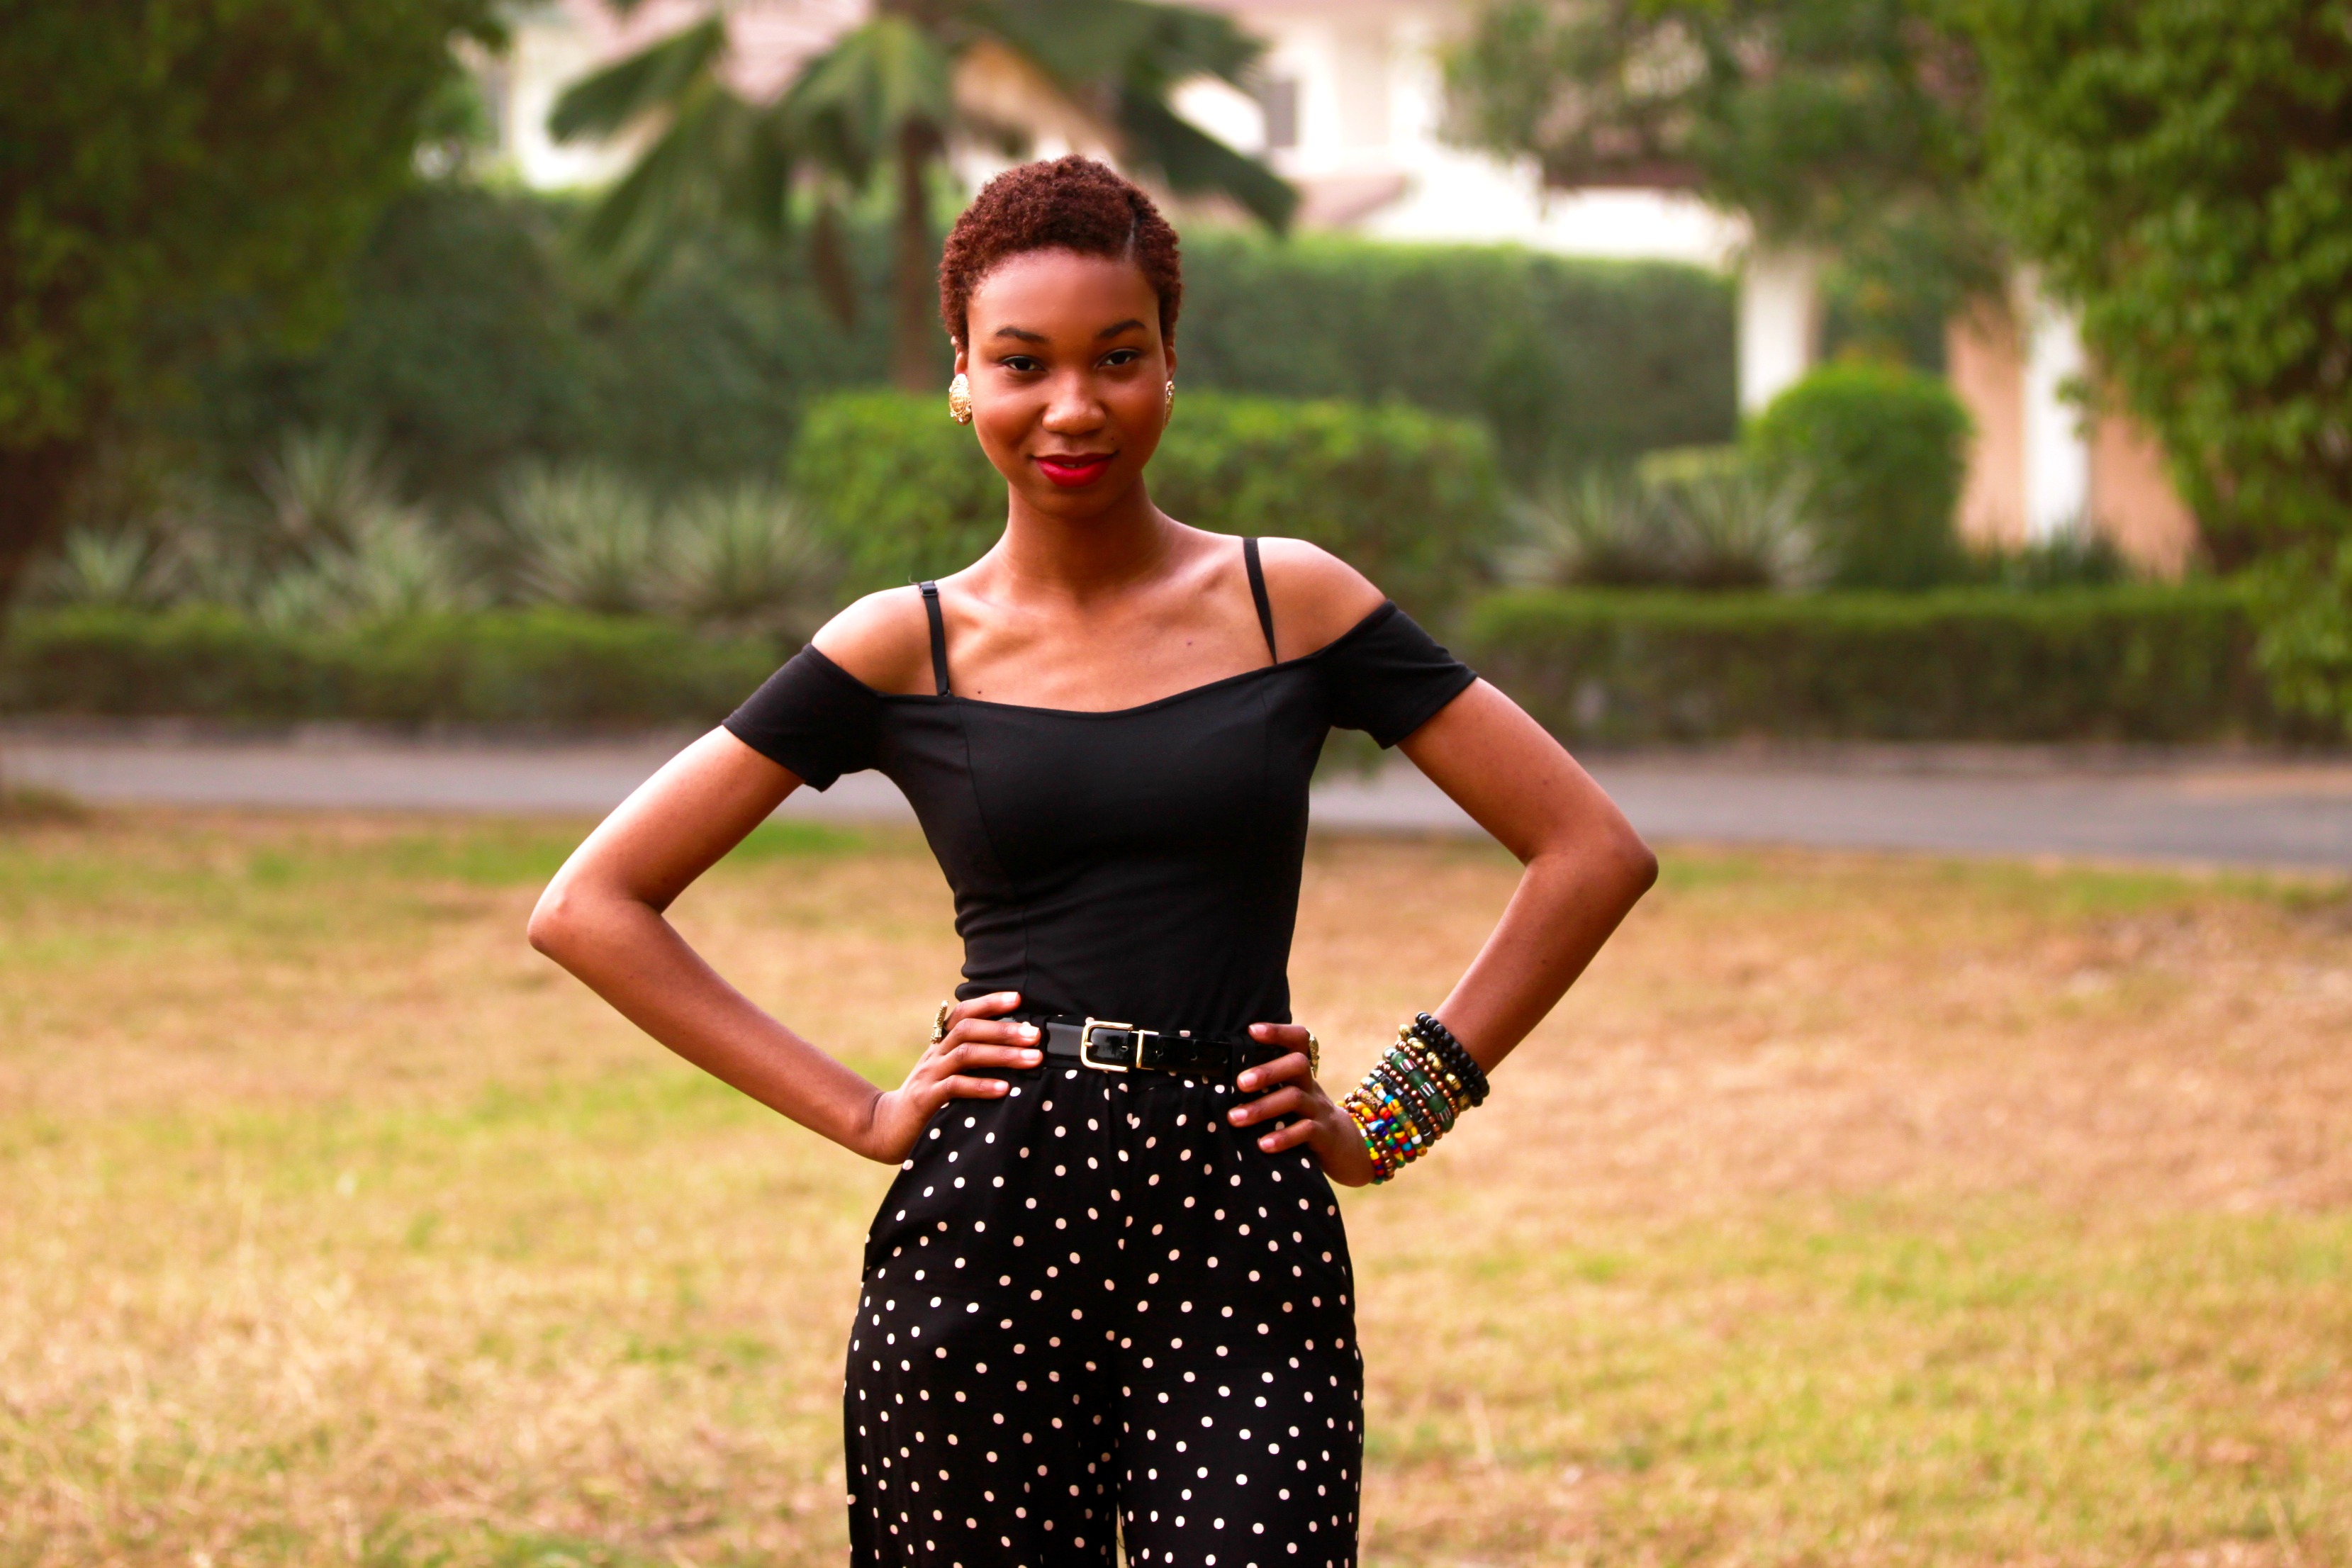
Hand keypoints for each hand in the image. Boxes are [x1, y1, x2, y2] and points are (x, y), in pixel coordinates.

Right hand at [852, 991, 1042, 1163]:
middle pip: (969, 1030)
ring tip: (1033, 1059)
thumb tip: (1018, 1049)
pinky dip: (981, 1086)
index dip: (989, 1003)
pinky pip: (955, 1086)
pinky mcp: (925, 1099)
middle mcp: (935, 1054)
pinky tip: (1004, 1089)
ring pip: (966, 1054)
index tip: (1019, 998)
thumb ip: (973, 1060)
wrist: (886, 1127)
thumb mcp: (948, 1074)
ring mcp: (929, 1075)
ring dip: (1002, 1055)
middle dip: (1005, 1030)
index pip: (964, 1013)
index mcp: (941, 1045)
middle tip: (1035, 1035)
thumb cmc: (929, 1100)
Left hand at [1228, 1023, 1375, 1187]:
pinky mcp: (1324, 1135)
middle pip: (1297, 1064)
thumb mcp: (1290, 1097)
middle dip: (1267, 1071)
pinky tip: (1263, 1145)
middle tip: (1240, 1083)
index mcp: (1301, 1074)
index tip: (1252, 1030)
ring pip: (1295, 1098)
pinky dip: (1283, 1137)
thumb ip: (1267, 1086)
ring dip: (1262, 1107)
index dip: (1279, 1032)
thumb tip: (1219, 1079)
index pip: (1298, 1041)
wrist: (1348, 1149)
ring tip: (1235, 1118)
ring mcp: (1319, 1109)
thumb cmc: (1303, 1119)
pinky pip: (1306, 1131)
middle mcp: (1311, 1086)